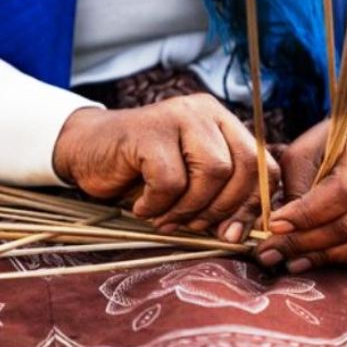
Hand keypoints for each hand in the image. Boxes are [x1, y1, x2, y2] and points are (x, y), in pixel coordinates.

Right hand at [53, 94, 278, 240]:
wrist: (84, 151)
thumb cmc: (137, 173)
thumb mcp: (186, 184)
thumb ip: (215, 198)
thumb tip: (239, 234)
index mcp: (222, 123)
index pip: (261, 164)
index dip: (251, 204)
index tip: (231, 232)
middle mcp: (205, 113)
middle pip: (243, 167)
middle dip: (223, 209)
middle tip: (195, 228)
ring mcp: (177, 116)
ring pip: (212, 172)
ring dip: (189, 208)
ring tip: (164, 219)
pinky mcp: (149, 130)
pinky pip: (171, 180)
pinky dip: (157, 205)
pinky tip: (141, 207)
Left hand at [257, 94, 346, 271]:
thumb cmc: (326, 150)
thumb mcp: (304, 156)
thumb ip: (295, 189)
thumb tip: (276, 232)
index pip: (345, 189)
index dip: (307, 213)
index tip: (274, 225)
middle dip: (306, 242)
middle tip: (271, 252)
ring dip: (326, 258)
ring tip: (291, 262)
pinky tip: (319, 262)